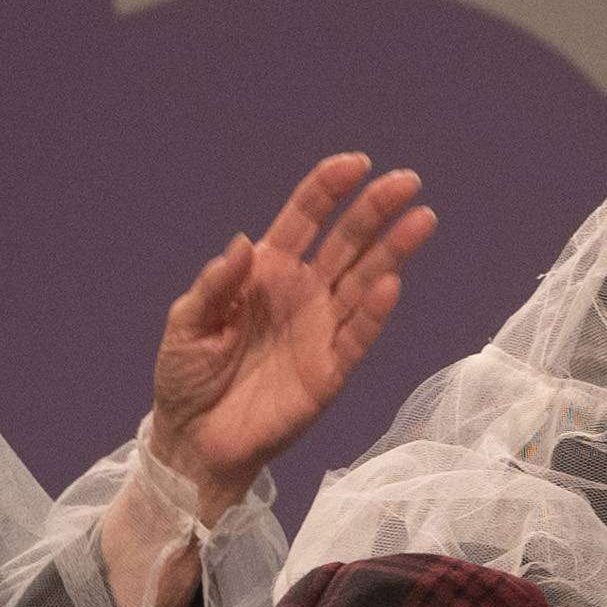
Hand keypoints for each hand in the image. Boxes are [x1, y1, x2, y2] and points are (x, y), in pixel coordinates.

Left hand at [149, 154, 435, 508]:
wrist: (193, 441)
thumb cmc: (186, 377)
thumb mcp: (186, 324)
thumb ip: (215, 284)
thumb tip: (244, 243)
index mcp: (267, 272)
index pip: (305, 219)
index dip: (328, 189)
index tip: (353, 165)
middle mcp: (302, 293)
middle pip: (347, 242)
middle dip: (374, 210)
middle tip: (405, 182)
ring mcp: (320, 330)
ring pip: (365, 281)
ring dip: (393, 252)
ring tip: (420, 220)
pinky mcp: (330, 370)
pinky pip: (357, 335)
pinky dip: (374, 311)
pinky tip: (391, 282)